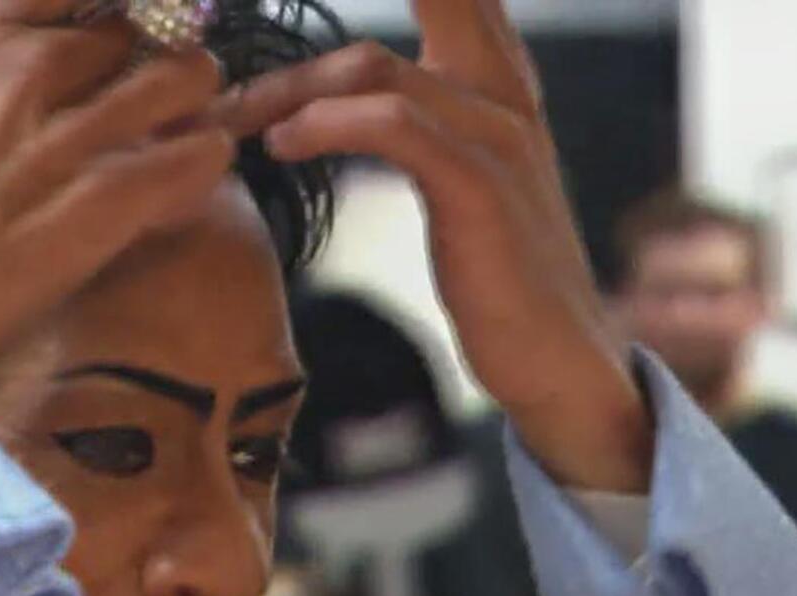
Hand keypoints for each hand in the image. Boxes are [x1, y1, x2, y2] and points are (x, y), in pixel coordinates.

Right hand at [0, 0, 233, 420]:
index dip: (92, 5)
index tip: (101, 29)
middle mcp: (24, 76)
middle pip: (129, 31)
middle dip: (147, 58)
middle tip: (148, 96)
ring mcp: (71, 138)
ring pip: (180, 80)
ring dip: (194, 98)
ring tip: (188, 125)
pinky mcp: (110, 203)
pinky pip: (194, 156)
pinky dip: (205, 160)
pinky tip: (192, 177)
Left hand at [210, 0, 651, 491]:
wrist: (560, 359)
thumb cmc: (500, 276)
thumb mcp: (460, 176)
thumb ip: (414, 124)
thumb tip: (338, 105)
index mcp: (499, 81)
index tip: (284, 8)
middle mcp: (503, 91)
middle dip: (336, 14)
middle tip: (244, 59)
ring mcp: (496, 134)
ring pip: (374, 66)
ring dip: (288, 87)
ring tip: (236, 118)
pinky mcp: (479, 185)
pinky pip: (392, 126)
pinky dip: (326, 125)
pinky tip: (283, 145)